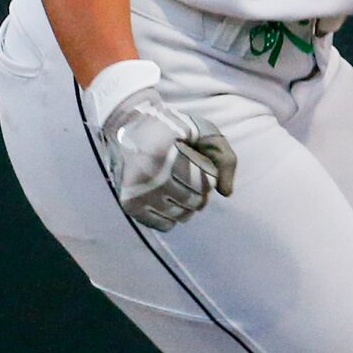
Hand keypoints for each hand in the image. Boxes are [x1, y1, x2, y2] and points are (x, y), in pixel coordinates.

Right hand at [102, 85, 236, 231]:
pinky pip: (165, 225)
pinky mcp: (129, 205)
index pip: (205, 182)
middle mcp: (147, 175)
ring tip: (176, 182)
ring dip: (187, 204)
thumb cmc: (172, 130)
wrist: (126, 127)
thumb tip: (226, 192)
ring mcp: (136, 192)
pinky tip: (165, 196)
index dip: (208, 172)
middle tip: (186, 171)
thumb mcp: (202, 131)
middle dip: (200, 190)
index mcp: (164, 153)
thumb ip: (224, 156)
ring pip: (181, 215)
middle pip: (195, 201)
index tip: (194, 158)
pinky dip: (171, 214)